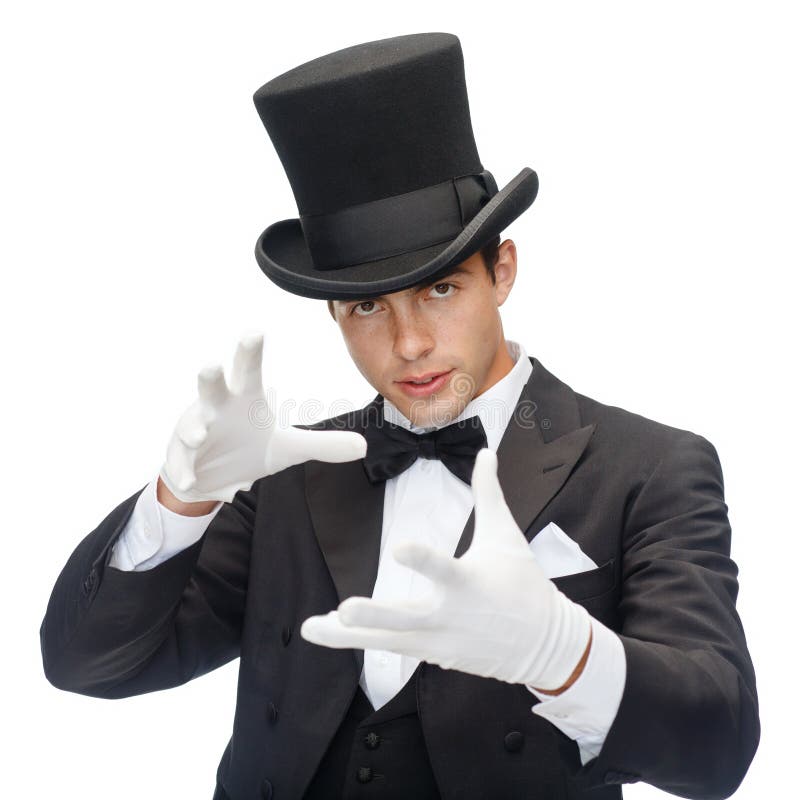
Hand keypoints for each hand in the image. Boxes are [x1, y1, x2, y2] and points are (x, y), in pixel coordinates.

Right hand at [159, 332, 366, 502]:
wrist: (212, 479)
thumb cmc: (249, 450)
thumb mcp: (288, 450)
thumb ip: (323, 445)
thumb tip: (363, 446)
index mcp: (244, 399)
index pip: (249, 371)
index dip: (251, 352)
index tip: (255, 331)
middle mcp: (217, 408)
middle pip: (212, 388)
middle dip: (211, 378)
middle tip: (211, 366)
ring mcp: (196, 430)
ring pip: (191, 424)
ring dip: (193, 428)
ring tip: (199, 434)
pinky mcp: (182, 456)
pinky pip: (181, 461)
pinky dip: (185, 469)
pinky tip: (191, 479)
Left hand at [300, 448, 590, 690]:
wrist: (544, 644)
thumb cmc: (524, 583)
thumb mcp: (507, 535)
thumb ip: (488, 492)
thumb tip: (485, 450)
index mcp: (468, 582)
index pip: (443, 570)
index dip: (422, 560)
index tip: (399, 549)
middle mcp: (450, 615)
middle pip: (407, 619)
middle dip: (374, 616)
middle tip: (343, 610)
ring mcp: (439, 640)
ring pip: (388, 640)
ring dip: (348, 637)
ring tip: (310, 627)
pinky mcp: (433, 654)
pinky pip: (390, 648)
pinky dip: (358, 642)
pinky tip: (326, 634)